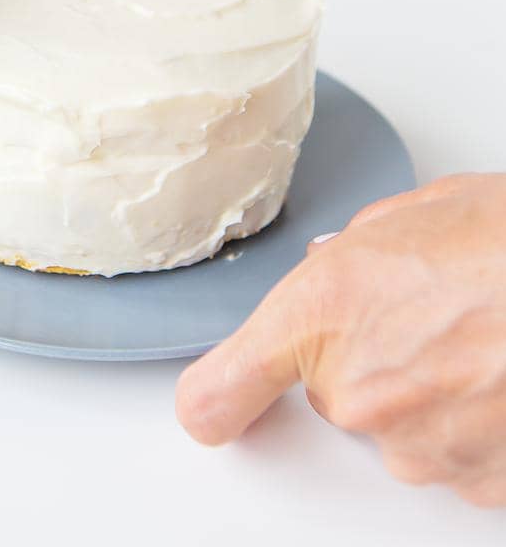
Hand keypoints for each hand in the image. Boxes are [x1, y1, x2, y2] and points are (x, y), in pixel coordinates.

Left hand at [175, 173, 505, 508]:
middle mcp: (357, 389)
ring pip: (400, 428)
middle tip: (435, 312)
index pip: (222, 390)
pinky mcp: (477, 481)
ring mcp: (418, 446)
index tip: (217, 406)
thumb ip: (354, 253)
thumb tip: (339, 269)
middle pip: (335, 395)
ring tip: (485, 338)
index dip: (219, 400)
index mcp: (323, 308)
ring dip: (432, 394)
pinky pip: (456, 457)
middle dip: (372, 359)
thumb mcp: (415, 214)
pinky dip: (478, 427)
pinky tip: (504, 374)